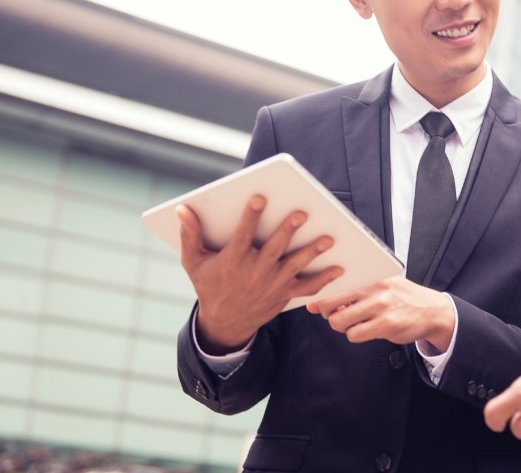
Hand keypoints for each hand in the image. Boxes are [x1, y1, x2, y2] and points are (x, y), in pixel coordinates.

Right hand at [179, 195, 341, 353]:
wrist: (225, 322)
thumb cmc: (209, 285)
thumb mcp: (193, 261)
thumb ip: (189, 234)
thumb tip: (182, 208)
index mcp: (231, 261)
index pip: (242, 235)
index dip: (249, 217)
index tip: (259, 198)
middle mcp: (254, 272)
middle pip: (274, 248)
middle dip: (287, 230)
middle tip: (302, 213)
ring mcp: (272, 284)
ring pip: (295, 266)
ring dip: (312, 252)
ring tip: (328, 238)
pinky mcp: (284, 294)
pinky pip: (307, 287)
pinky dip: (324, 279)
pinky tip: (339, 267)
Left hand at [309, 275, 455, 351]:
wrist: (432, 311)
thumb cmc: (402, 298)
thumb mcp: (380, 286)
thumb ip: (349, 292)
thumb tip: (313, 304)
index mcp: (371, 275)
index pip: (334, 283)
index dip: (321, 296)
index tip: (319, 303)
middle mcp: (375, 288)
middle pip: (329, 303)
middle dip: (328, 313)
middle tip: (336, 314)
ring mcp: (380, 306)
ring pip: (339, 321)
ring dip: (343, 326)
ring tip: (355, 322)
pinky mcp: (386, 325)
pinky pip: (354, 335)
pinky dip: (356, 335)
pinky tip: (367, 329)